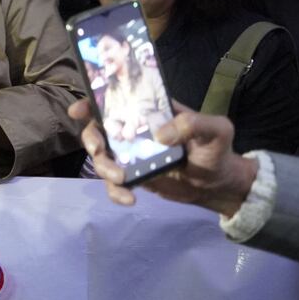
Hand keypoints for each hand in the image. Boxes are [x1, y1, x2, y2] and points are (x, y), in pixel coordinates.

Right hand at [70, 99, 256, 216]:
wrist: (219, 186)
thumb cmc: (217, 150)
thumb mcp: (217, 130)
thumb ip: (194, 123)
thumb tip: (161, 135)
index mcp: (149, 111)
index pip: (116, 100)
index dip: (91, 101)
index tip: (79, 110)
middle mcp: (134, 130)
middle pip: (98, 129)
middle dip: (92, 140)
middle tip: (100, 152)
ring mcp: (131, 154)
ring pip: (101, 157)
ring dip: (104, 168)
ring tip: (123, 180)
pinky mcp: (134, 177)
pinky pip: (114, 183)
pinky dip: (115, 192)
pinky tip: (130, 200)